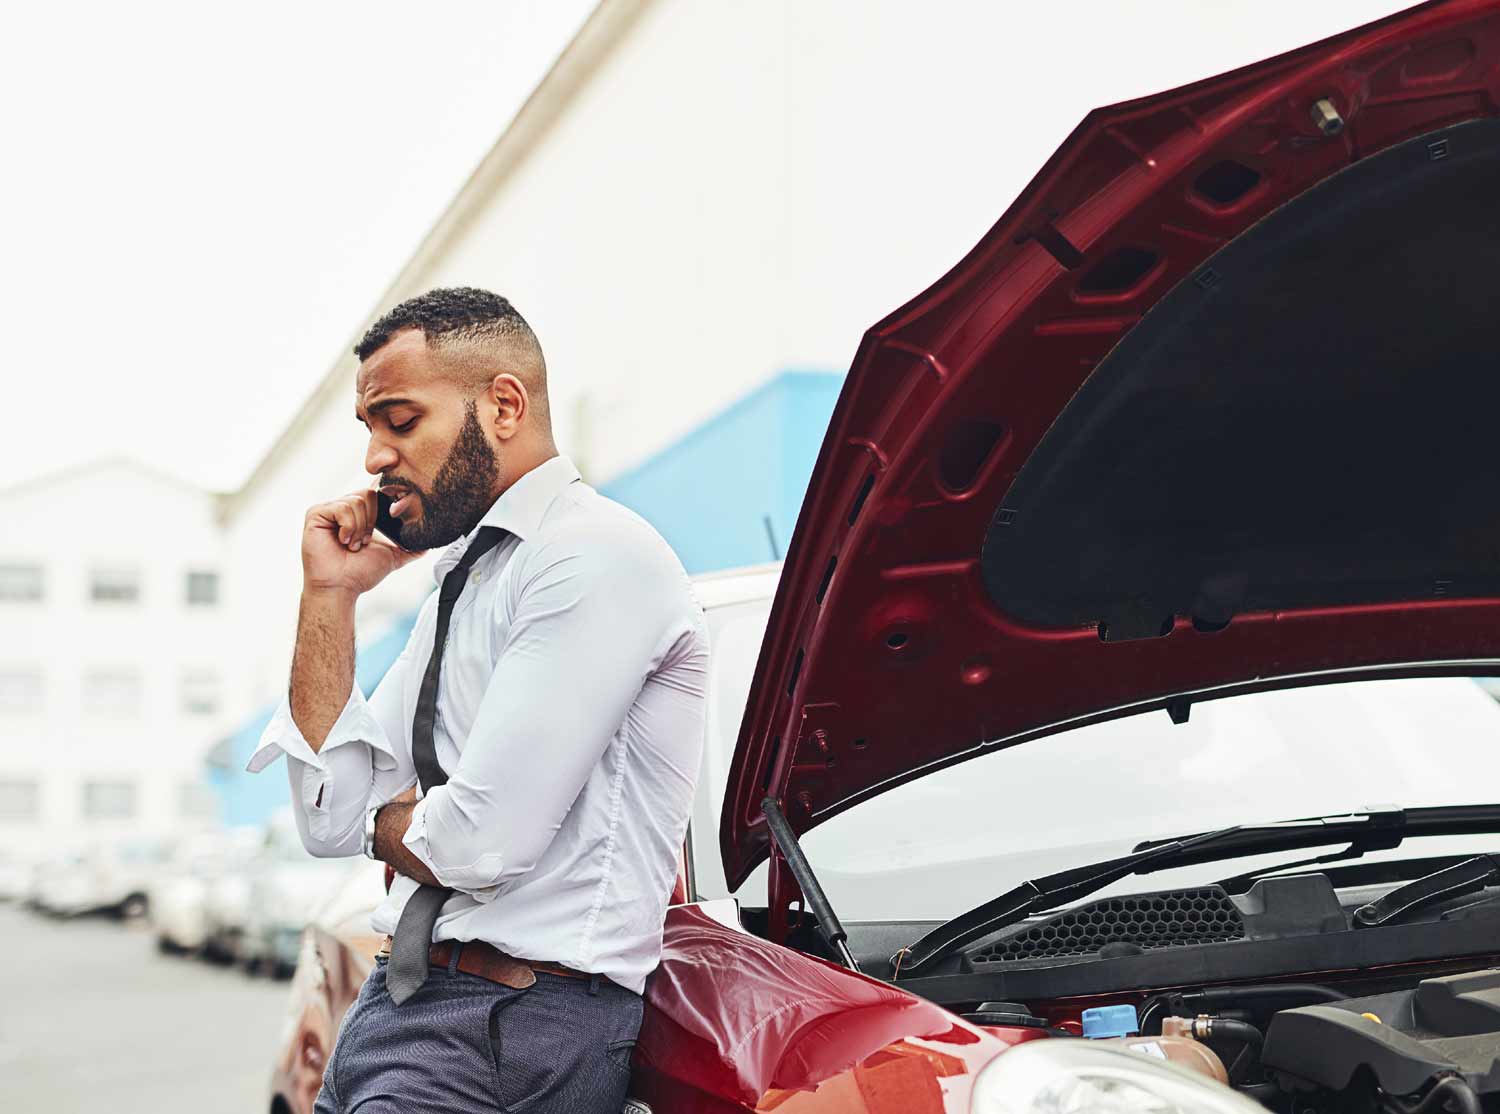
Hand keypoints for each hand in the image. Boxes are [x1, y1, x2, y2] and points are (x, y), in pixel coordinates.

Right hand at [302, 491, 422, 596]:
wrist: (340, 587)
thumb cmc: (361, 573)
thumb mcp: (392, 556)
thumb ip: (410, 548)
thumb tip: (428, 544)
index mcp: (360, 513)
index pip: (377, 493)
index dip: (386, 501)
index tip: (393, 515)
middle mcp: (345, 507)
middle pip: (369, 494)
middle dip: (373, 522)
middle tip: (364, 542)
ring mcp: (329, 509)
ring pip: (357, 501)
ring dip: (360, 528)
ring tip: (353, 545)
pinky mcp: (316, 513)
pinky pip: (342, 507)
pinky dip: (348, 527)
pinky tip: (343, 541)